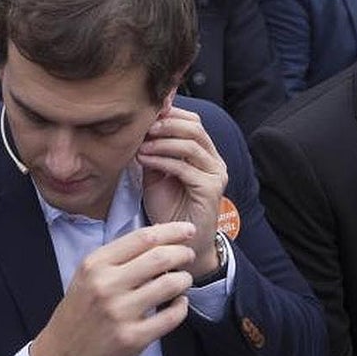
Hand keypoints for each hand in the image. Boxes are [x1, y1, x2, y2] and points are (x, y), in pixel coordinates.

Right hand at [29, 221, 195, 355]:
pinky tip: (179, 303)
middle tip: (188, 255)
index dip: (171, 231)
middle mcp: (106, 285)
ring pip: (169, 285)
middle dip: (182, 253)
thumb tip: (158, 239)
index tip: (187, 230)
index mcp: (95, 264)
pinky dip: (181, 306)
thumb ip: (117, 258)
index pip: (142, 238)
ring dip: (184, 279)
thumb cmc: (78, 312)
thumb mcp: (87, 276)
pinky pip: (171, 317)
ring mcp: (120, 313)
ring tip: (183, 280)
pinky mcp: (133, 338)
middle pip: (160, 258)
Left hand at [137, 106, 227, 276]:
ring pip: (191, 145)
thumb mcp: (156, 173)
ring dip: (162, 142)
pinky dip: (162, 160)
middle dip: (167, 124)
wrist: (179, 242)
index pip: (193, 121)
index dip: (170, 113)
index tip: (146, 114)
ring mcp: (215, 174)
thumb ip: (153, 151)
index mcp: (204, 153)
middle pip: (195, 127)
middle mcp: (215, 160)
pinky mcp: (210, 189)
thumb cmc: (168, 208)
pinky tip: (144, 159)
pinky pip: (185, 167)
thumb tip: (141, 126)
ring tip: (141, 145)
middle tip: (144, 127)